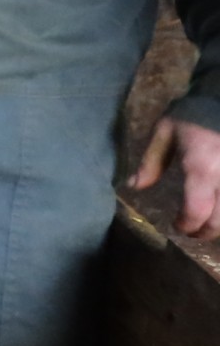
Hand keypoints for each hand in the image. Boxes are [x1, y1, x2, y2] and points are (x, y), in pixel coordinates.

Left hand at [130, 116, 219, 239]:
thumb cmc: (191, 114)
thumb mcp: (164, 132)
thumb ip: (150, 162)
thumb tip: (134, 186)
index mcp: (202, 169)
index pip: (197, 210)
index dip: (187, 225)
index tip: (177, 226)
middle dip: (205, 231)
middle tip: (193, 232)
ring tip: (208, 223)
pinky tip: (218, 208)